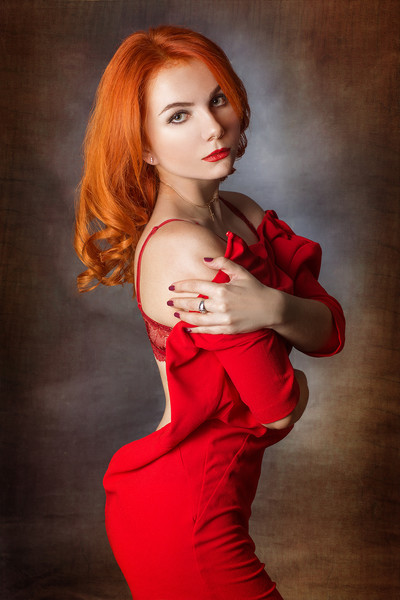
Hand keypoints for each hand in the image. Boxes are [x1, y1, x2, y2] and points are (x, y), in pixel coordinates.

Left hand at [167, 256, 282, 333]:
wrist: (271, 309)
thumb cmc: (256, 289)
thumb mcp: (241, 272)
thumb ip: (223, 263)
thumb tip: (205, 259)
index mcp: (222, 289)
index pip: (195, 286)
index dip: (181, 286)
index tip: (172, 287)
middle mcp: (220, 305)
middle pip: (192, 303)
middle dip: (178, 302)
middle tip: (168, 301)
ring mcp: (223, 319)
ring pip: (197, 318)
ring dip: (183, 316)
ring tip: (175, 313)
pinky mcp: (227, 329)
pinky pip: (207, 330)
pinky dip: (195, 329)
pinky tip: (187, 328)